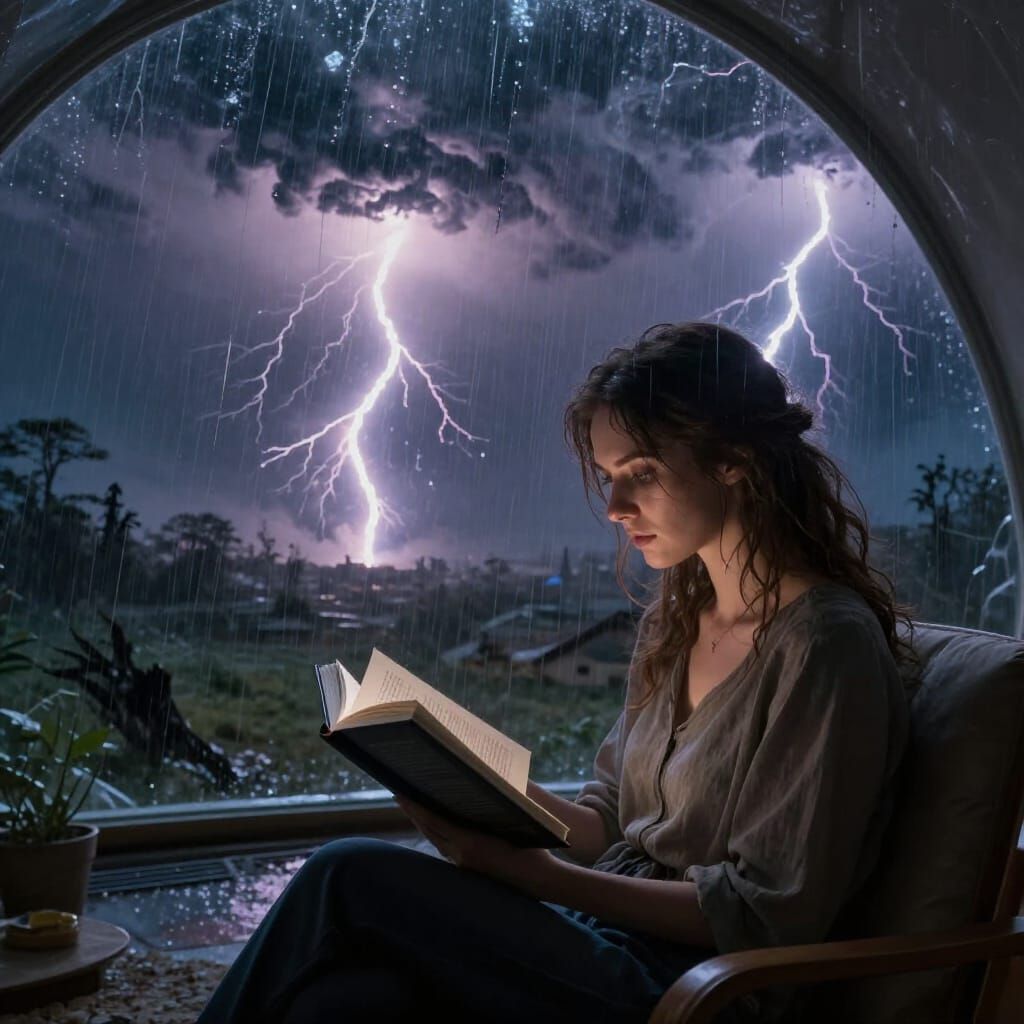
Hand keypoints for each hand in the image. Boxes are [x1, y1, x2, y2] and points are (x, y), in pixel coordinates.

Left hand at [395, 795, 556, 894]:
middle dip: (414, 813)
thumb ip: (492, 805)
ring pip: (437, 841)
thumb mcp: (513, 821)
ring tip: (416, 806)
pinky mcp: (470, 869)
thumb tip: (482, 781)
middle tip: (401, 794)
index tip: (399, 794)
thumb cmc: (533, 846)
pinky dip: (438, 835)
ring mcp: (465, 864)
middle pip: (430, 831)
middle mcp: (462, 855)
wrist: (542, 880)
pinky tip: (438, 826)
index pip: (433, 821)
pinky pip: (447, 849)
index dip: (415, 807)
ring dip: (425, 824)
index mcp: (469, 843)